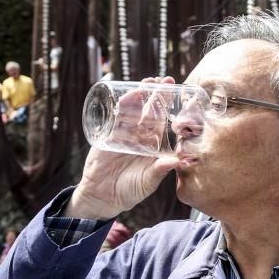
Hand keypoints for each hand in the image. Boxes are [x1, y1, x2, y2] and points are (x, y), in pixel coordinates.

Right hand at [66, 77, 180, 219]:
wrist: (102, 197)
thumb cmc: (129, 191)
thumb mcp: (147, 182)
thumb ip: (160, 171)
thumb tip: (177, 161)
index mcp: (152, 145)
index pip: (162, 122)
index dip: (169, 109)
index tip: (177, 95)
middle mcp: (139, 136)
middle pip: (149, 112)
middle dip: (157, 95)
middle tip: (164, 80)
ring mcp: (123, 134)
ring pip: (133, 111)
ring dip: (140, 96)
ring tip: (148, 82)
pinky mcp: (109, 135)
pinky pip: (116, 118)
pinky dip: (122, 107)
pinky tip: (129, 96)